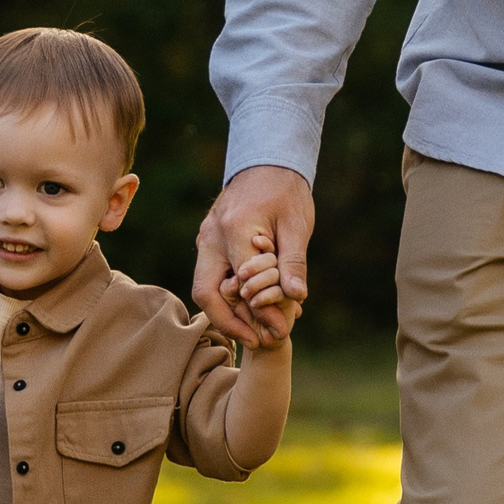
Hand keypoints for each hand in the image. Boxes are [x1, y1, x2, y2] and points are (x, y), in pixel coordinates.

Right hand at [193, 165, 311, 348]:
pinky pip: (212, 274)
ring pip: (205, 286)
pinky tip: (252, 307)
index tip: (280, 331)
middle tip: (256, 342)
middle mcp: (212, 236)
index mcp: (235, 229)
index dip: (260, 313)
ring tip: (256, 330)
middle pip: (206, 292)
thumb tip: (296, 297)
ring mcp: (205, 238)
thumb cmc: (286, 190)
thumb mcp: (297, 225)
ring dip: (228, 312)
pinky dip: (229, 295)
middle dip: (228, 322)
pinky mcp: (207, 241)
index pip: (242, 283)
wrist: (266, 160)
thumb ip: (293, 262)